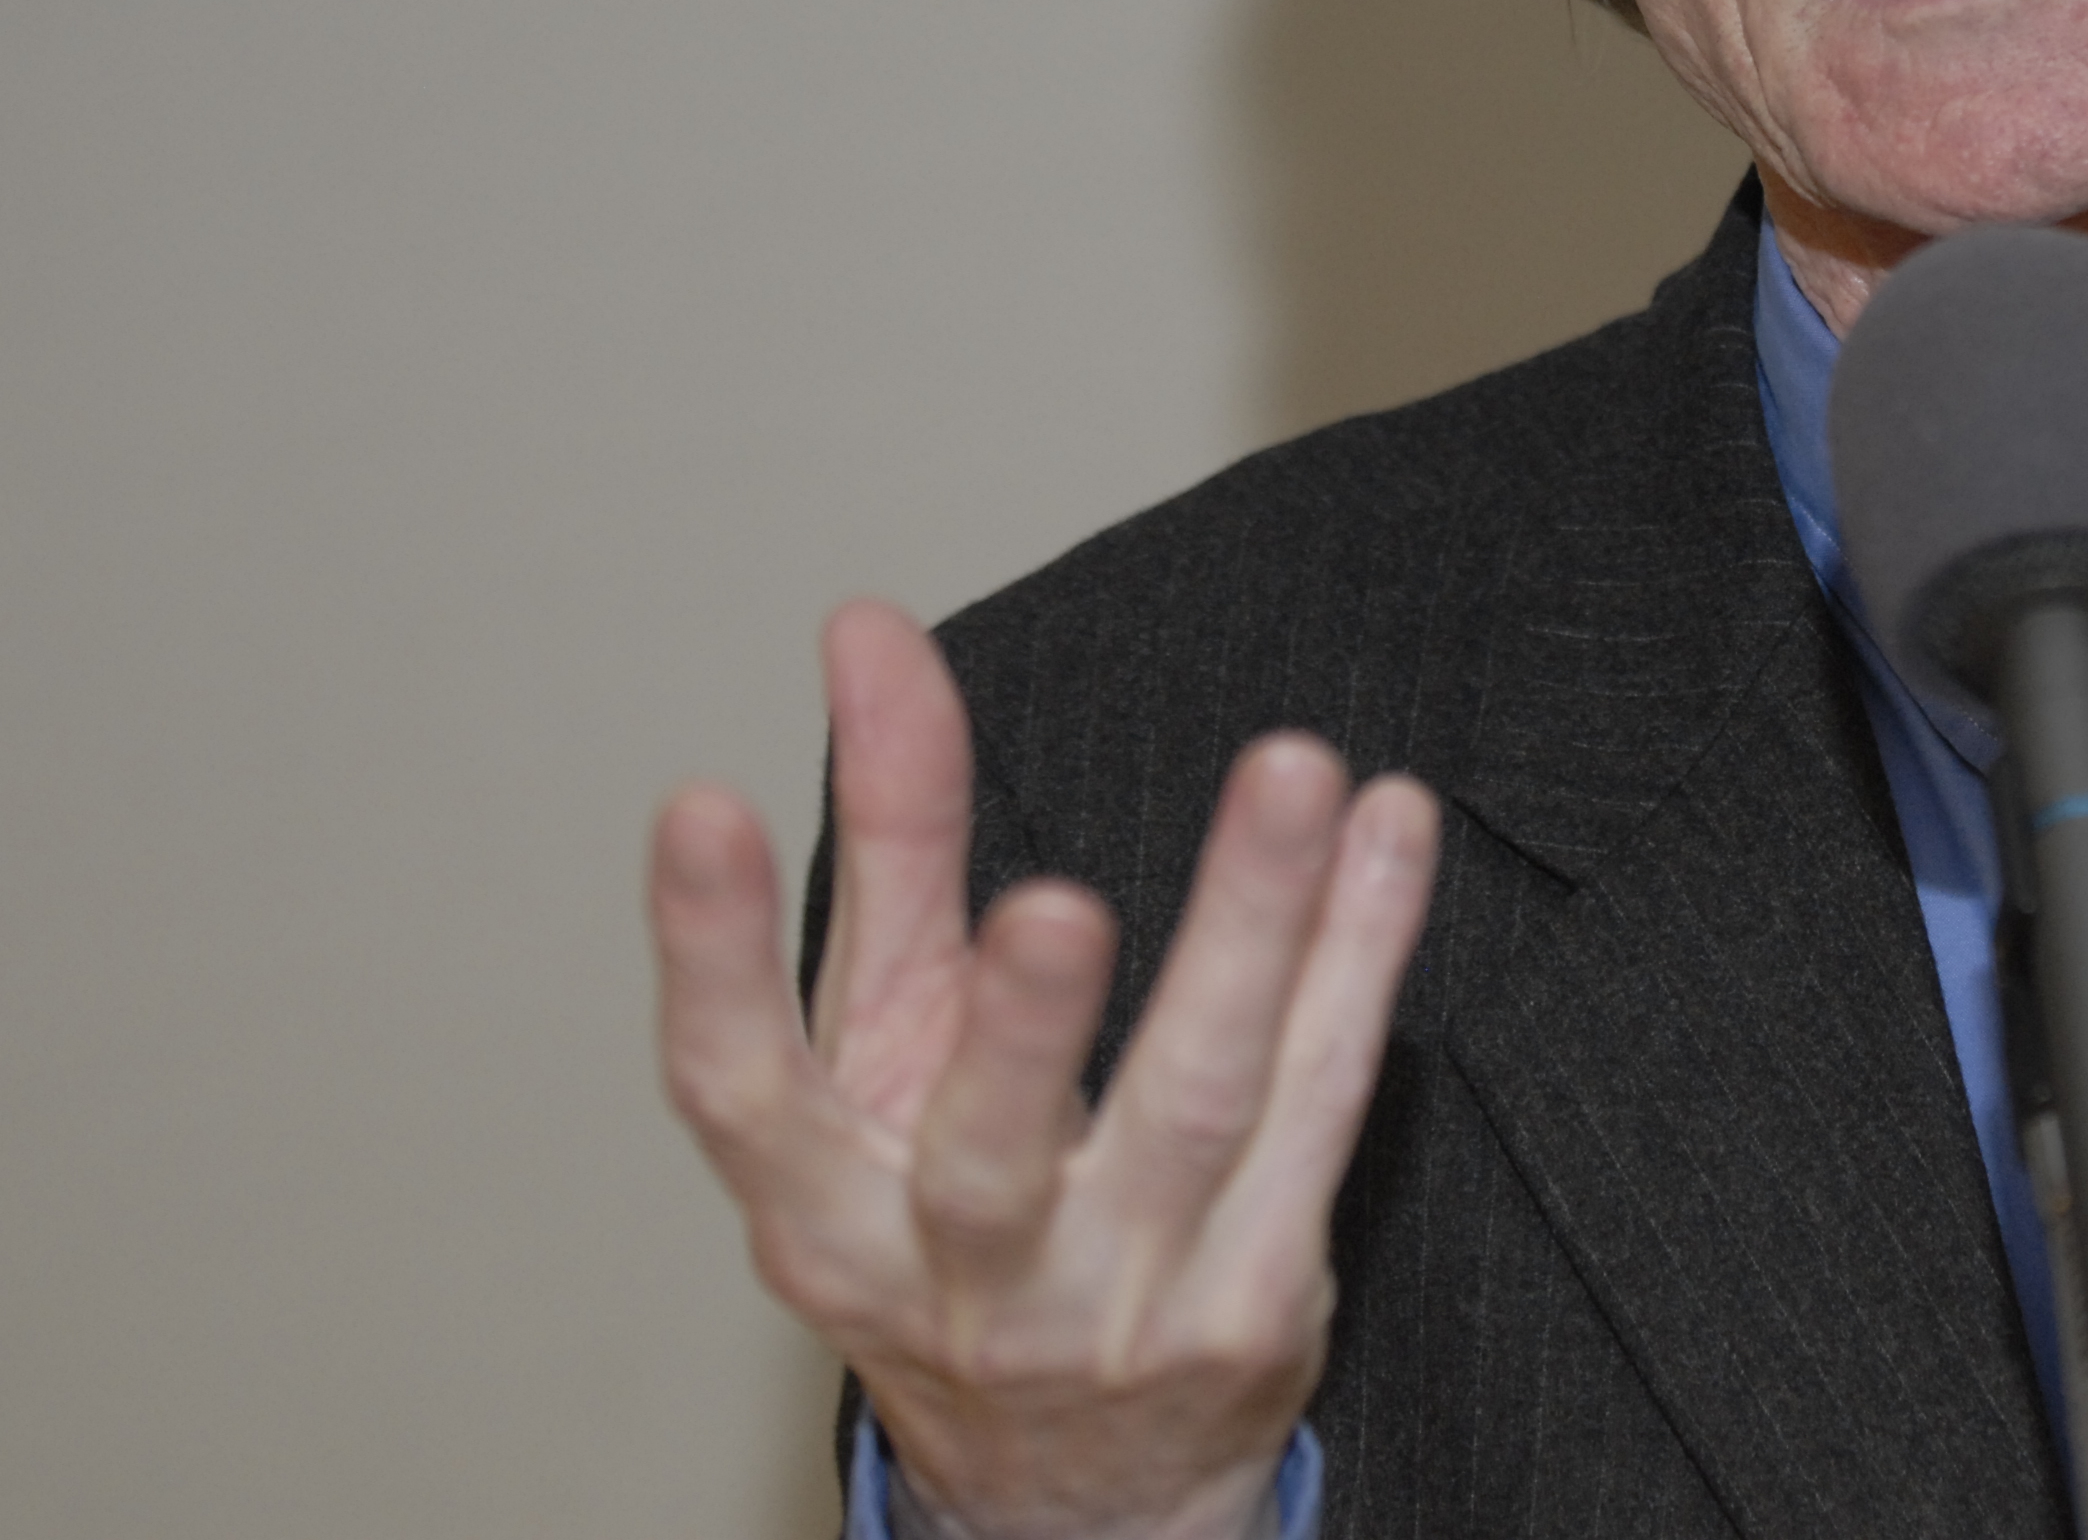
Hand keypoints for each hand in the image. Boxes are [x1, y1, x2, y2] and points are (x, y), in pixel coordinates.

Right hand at [652, 601, 1439, 1539]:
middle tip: (1057, 904)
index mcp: (822, 1214)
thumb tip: (872, 632)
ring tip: (1292, 774)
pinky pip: (1323, 1109)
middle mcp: (958, 1280)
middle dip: (1024, 1029)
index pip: (738, 1090)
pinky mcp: (1257, 1304)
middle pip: (988, 1155)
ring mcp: (1119, 1307)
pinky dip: (1361, 956)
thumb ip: (887, 838)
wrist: (1082, 1490)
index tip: (702, 803)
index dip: (707, 953)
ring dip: (1256, 931)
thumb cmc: (954, 1222)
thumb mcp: (885, 1049)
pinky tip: (1385, 832)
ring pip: (1198, 1111)